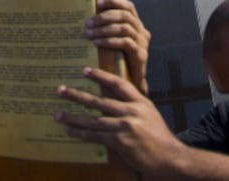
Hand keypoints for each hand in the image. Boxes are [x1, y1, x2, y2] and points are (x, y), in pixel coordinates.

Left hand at [55, 67, 182, 175]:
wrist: (170, 158)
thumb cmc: (160, 138)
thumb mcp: (150, 114)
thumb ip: (135, 106)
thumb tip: (117, 101)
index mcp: (140, 101)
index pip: (118, 83)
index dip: (101, 75)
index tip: (85, 70)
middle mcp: (131, 110)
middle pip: (99, 100)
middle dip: (78, 95)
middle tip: (61, 89)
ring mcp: (125, 126)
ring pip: (94, 119)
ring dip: (74, 116)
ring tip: (58, 114)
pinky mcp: (120, 141)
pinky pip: (96, 136)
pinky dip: (81, 133)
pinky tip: (70, 131)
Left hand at [85, 0, 150, 93]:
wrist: (132, 83)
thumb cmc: (119, 59)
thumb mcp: (115, 40)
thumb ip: (108, 28)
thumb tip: (87, 19)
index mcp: (136, 24)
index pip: (128, 6)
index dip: (114, 1)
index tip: (97, 3)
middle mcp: (142, 31)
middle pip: (125, 15)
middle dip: (104, 17)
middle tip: (88, 23)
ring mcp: (143, 43)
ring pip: (124, 28)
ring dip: (104, 29)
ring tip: (90, 34)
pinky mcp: (141, 55)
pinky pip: (126, 43)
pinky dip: (110, 41)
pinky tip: (97, 43)